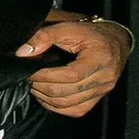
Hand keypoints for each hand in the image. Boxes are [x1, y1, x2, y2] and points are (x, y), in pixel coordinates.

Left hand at [15, 17, 131, 116]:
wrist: (115, 41)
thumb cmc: (92, 33)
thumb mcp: (69, 27)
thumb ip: (45, 36)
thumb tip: (23, 53)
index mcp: (99, 59)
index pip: (71, 75)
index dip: (46, 76)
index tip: (30, 71)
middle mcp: (104, 78)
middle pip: (68, 92)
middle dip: (42, 87)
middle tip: (28, 77)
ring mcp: (103, 91)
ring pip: (69, 104)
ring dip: (47, 98)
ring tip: (34, 86)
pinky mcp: (99, 98)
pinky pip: (76, 110)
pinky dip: (58, 107)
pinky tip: (46, 97)